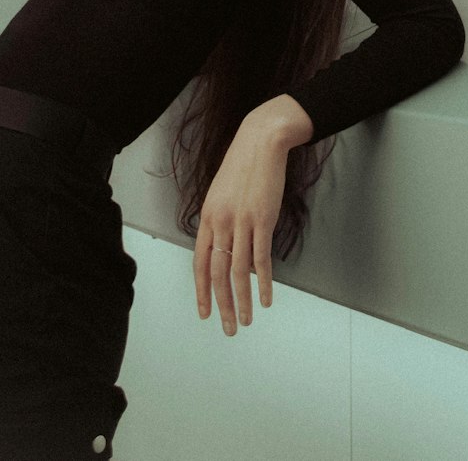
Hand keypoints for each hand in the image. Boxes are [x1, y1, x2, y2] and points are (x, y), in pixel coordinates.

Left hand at [192, 95, 312, 335]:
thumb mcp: (221, 192)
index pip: (201, 263)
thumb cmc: (243, 164)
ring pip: (239, 271)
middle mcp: (221, 222)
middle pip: (218, 273)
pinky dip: (264, 282)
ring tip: (247, 320)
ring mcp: (241, 221)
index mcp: (208, 217)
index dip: (202, 291)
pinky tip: (266, 298)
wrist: (261, 141)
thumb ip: (220, 220)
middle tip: (228, 328)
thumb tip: (224, 246)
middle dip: (222, 305)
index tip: (205, 312)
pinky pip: (262, 258)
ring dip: (242, 300)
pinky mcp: (262, 219)